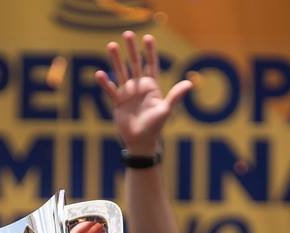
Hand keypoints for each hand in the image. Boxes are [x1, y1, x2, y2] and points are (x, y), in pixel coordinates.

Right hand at [95, 31, 191, 152]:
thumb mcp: (166, 110)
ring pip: (121, 72)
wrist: (141, 141)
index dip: (149, 51)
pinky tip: (99, 74)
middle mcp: (139, 87)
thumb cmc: (155, 126)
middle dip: (131, 49)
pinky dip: (105, 82)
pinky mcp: (117, 102)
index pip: (151, 64)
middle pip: (135, 64)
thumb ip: (175, 96)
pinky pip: (110, 90)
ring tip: (111, 45)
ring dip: (116, 60)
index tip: (147, 37)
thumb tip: (190, 83)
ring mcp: (127, 93)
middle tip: (127, 33)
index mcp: (152, 86)